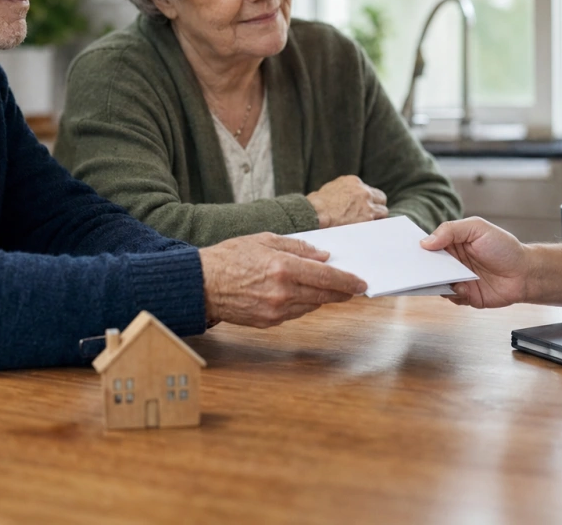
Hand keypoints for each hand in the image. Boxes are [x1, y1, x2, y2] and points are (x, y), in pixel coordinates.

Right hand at [199, 232, 366, 327]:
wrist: (201, 284)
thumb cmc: (229, 257)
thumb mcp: (264, 239)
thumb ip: (297, 247)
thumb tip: (322, 256)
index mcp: (283, 267)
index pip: (326, 277)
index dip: (347, 281)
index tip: (361, 283)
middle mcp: (283, 292)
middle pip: (324, 295)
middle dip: (341, 292)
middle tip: (353, 288)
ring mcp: (275, 310)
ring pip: (311, 306)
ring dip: (322, 297)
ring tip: (328, 288)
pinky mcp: (268, 322)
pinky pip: (295, 314)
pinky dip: (303, 304)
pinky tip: (302, 295)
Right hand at [306, 175, 387, 227]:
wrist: (315, 214)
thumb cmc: (316, 205)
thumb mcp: (330, 189)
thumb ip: (343, 192)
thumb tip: (344, 199)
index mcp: (353, 182)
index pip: (368, 190)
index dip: (367, 200)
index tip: (363, 206)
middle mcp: (363, 191)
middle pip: (380, 198)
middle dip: (376, 206)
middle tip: (370, 215)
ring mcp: (367, 204)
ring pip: (383, 211)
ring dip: (377, 218)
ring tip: (369, 226)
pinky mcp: (368, 217)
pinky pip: (379, 222)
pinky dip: (375, 226)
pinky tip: (370, 231)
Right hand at [419, 217, 527, 307]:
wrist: (525, 272)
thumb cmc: (504, 247)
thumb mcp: (477, 228)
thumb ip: (450, 230)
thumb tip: (425, 242)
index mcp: (452, 243)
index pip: (429, 245)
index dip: (419, 249)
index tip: (408, 252)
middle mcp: (452, 262)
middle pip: (429, 266)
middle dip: (422, 268)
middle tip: (417, 269)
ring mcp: (458, 279)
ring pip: (437, 283)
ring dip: (437, 282)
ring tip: (443, 279)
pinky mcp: (466, 296)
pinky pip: (452, 297)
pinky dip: (455, 293)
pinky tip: (465, 288)